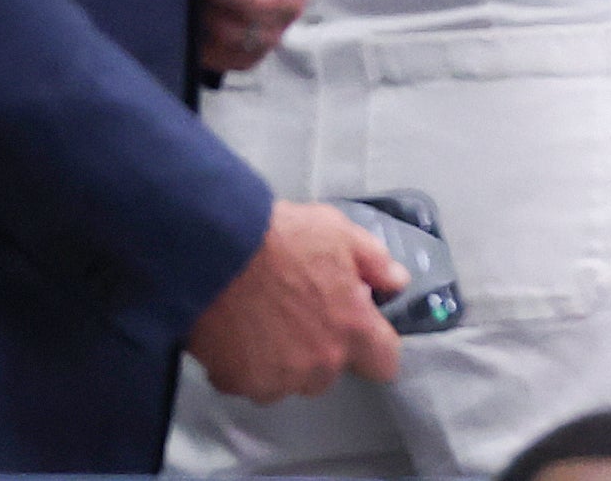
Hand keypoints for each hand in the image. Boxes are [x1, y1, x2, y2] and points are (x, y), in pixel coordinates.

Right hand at [184, 201, 404, 403]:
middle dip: (317, 348)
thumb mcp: (335, 229)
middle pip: (329, 372)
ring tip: (256, 321)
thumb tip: (397, 281)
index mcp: (352, 328)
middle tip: (292, 312)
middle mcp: (321, 363)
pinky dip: (240, 364)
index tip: (355, 328)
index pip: (384, 362)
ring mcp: (279, 378)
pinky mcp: (239, 381)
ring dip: (279, 360)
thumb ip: (373, 259)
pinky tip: (230, 332)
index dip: (372, 346)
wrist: (213, 248)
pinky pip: (247, 380)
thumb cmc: (278, 235)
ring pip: (287, 380)